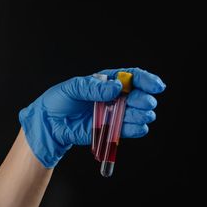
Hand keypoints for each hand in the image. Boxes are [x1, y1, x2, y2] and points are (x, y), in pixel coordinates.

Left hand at [18, 67, 165, 167]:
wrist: (49, 124)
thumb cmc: (58, 101)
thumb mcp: (73, 88)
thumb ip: (94, 88)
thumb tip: (117, 87)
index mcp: (106, 81)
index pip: (131, 76)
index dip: (146, 80)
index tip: (156, 86)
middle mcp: (113, 97)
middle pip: (138, 95)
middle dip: (144, 99)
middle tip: (145, 103)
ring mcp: (113, 114)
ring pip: (137, 113)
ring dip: (143, 114)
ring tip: (141, 115)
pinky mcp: (110, 130)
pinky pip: (129, 129)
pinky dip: (136, 129)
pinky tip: (139, 127)